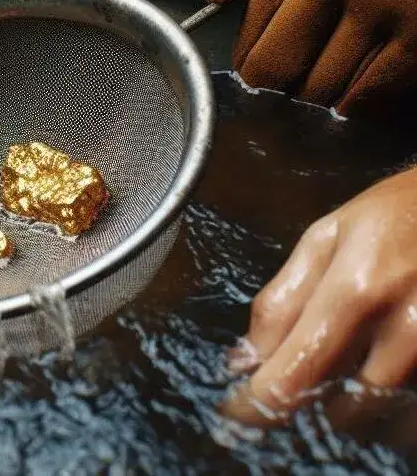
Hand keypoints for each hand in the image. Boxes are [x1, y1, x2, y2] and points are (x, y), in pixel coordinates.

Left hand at [182, 0, 416, 119]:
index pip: (249, 40)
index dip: (248, 62)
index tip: (256, 62)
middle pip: (280, 73)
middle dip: (274, 87)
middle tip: (282, 82)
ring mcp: (384, 4)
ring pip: (326, 90)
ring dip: (314, 98)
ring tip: (314, 85)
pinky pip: (379, 91)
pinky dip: (358, 104)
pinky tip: (350, 97)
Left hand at [225, 166, 416, 422]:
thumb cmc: (392, 217)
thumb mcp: (324, 239)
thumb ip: (282, 300)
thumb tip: (243, 360)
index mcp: (357, 288)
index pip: (297, 369)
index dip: (260, 404)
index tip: (236, 417)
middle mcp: (406, 326)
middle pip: (342, 408)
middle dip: (305, 411)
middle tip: (281, 402)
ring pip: (383, 416)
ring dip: (347, 413)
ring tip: (328, 386)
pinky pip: (414, 407)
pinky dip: (389, 409)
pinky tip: (369, 387)